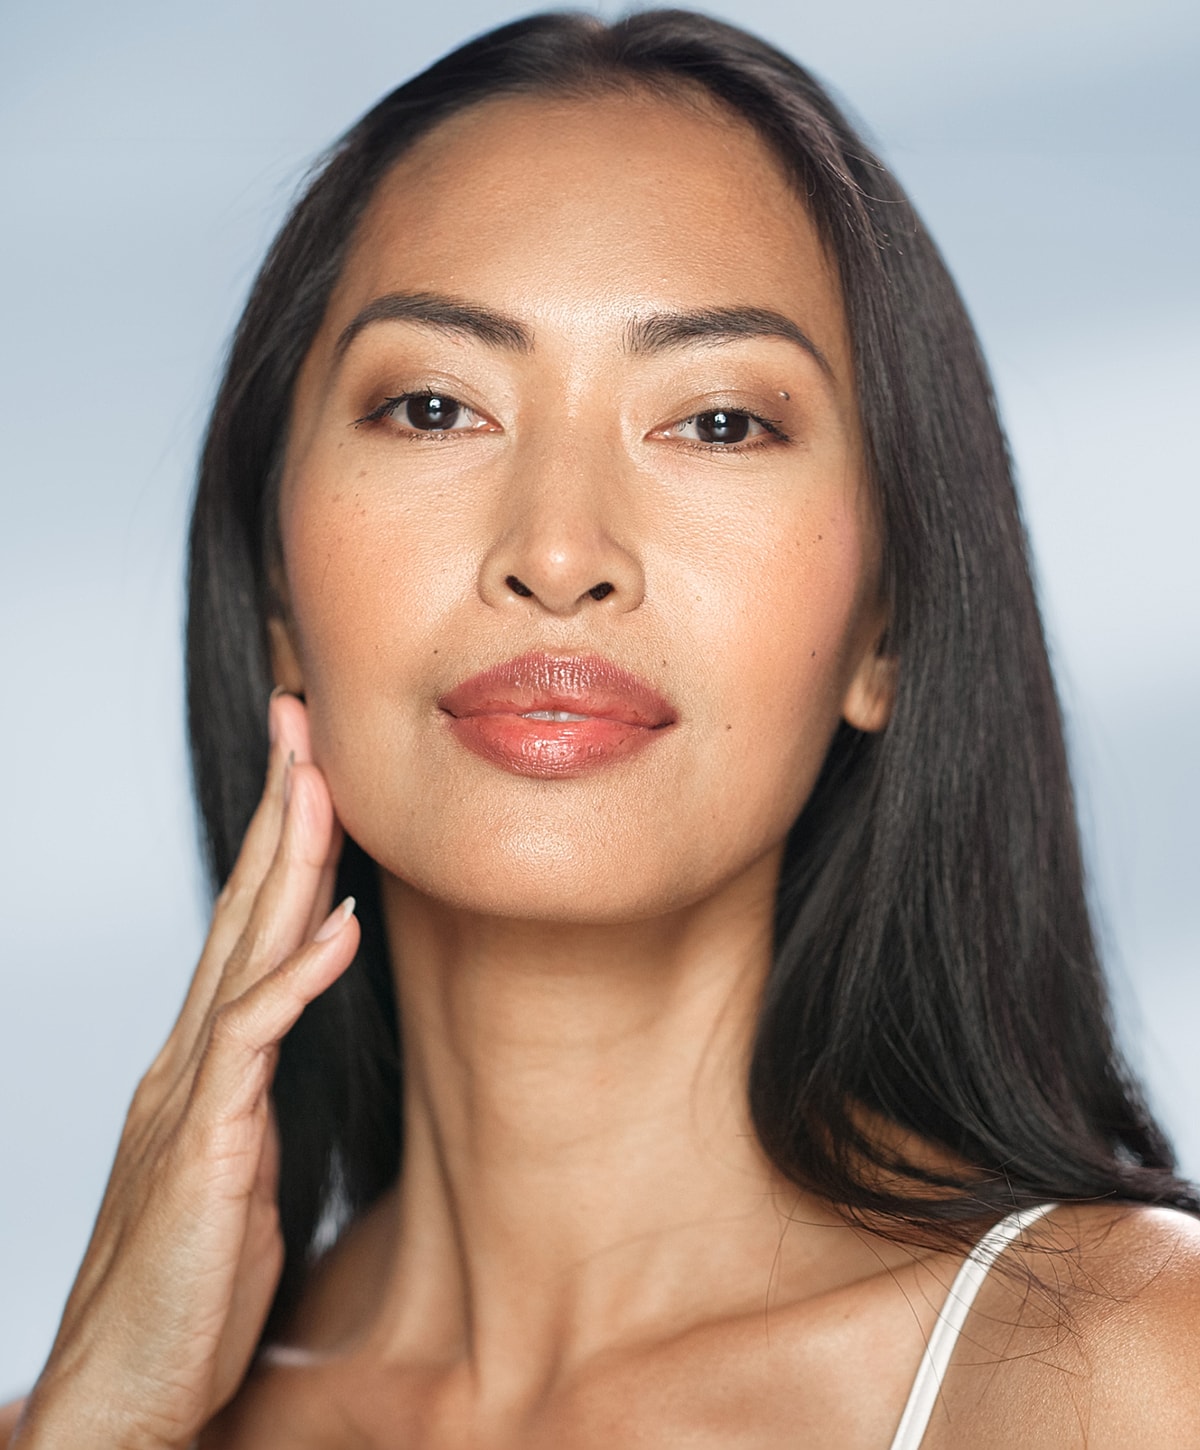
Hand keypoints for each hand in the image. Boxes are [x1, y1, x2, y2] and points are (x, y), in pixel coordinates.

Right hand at [13, 694, 359, 1448]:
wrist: (123, 1393)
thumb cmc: (188, 1292)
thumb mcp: (241, 1169)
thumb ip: (258, 1094)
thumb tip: (287, 1037)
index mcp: (203, 1060)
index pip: (247, 925)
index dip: (282, 844)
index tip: (313, 769)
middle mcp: (189, 1058)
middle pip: (242, 908)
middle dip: (280, 809)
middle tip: (303, 722)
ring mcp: (191, 1094)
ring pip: (243, 947)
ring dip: (287, 859)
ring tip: (320, 778)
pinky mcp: (205, 1143)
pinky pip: (252, 1038)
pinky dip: (295, 975)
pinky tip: (337, 924)